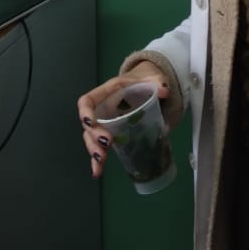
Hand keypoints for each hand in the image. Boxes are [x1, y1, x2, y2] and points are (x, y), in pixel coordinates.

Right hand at [77, 61, 169, 177]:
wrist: (147, 85)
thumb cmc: (144, 80)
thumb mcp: (151, 77)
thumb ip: (157, 81)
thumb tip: (164, 91)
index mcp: (108, 93)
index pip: (87, 101)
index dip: (85, 112)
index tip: (91, 122)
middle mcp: (102, 109)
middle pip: (89, 124)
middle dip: (94, 136)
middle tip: (107, 143)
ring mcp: (105, 123)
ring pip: (91, 139)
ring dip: (94, 151)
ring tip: (101, 161)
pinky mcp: (111, 135)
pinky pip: (100, 148)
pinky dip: (97, 161)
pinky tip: (97, 172)